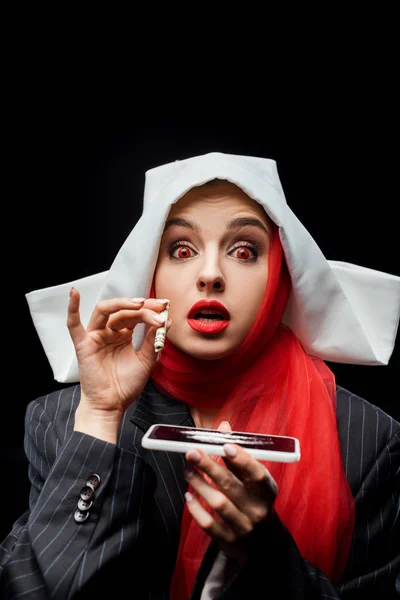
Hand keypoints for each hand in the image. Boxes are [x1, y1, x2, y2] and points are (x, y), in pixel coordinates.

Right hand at [68, 288, 170, 428]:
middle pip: (124, 311)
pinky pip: (74, 325)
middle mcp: (109, 332)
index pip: (136, 315)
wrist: (112, 405)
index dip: (151, 310)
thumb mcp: (147, 360)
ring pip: (104, 311)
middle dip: (143, 308)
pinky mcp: (83, 345)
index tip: (166, 308)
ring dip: (121, 304)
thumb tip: (167, 319)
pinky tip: (74, 293)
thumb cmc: (127, 385)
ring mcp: (95, 336)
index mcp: (123, 334)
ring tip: (139, 304)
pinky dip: (72, 308)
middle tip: (158, 308)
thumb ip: (154, 340)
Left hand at [184, 422, 277, 560]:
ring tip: (187, 470)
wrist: (259, 540)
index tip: (225, 445)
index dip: (242, 459)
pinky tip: (189, 494)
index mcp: (267, 491)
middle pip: (231, 485)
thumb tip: (223, 427)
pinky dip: (196, 508)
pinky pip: (208, 523)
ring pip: (218, 503)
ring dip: (199, 483)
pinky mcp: (228, 540)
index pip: (258, 474)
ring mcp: (244, 527)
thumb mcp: (252, 479)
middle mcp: (258, 510)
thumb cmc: (252, 498)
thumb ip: (237, 453)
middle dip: (209, 466)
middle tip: (191, 452)